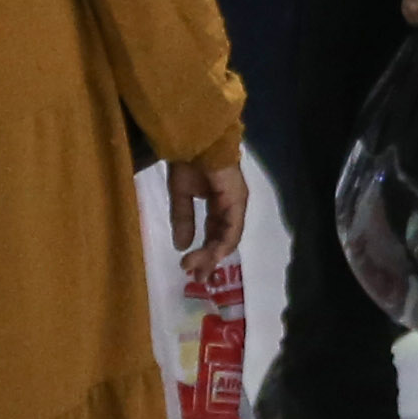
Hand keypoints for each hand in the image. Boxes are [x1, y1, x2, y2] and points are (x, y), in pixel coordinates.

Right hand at [167, 145, 250, 263]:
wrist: (194, 140)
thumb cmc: (188, 162)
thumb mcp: (181, 196)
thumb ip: (183, 219)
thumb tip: (181, 245)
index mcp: (220, 204)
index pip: (215, 234)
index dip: (204, 252)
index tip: (189, 268)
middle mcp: (232, 207)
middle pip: (223, 240)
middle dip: (209, 260)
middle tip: (198, 278)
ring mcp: (236, 204)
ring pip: (229, 238)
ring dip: (213, 256)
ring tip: (199, 271)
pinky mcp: (236, 201)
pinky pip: (232, 228)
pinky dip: (223, 244)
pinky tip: (212, 256)